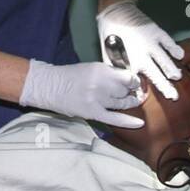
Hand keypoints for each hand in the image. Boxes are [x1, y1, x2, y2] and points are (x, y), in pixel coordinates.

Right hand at [20, 59, 145, 128]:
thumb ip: (109, 73)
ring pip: (121, 103)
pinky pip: (114, 119)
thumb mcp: (92, 67)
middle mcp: (100, 84)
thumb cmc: (71, 75)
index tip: (135, 82)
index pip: (127, 77)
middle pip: (125, 90)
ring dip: (129, 102)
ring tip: (133, 100)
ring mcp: (97, 100)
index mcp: (100, 70)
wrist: (50, 86)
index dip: (133, 80)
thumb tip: (128, 80)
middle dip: (129, 91)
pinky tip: (139, 123)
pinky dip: (127, 122)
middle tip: (132, 91)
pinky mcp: (92, 113)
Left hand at [97, 1, 184, 100]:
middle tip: (174, 96)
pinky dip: (174, 48)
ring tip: (177, 77)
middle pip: (156, 75)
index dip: (141, 90)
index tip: (144, 96)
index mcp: (129, 63)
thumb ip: (116, 69)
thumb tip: (122, 81)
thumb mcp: (108, 55)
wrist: (114, 12)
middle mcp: (141, 55)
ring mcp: (150, 43)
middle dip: (165, 87)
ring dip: (171, 69)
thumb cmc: (110, 34)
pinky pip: (168, 42)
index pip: (137, 82)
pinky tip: (180, 55)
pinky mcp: (156, 32)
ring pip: (164, 60)